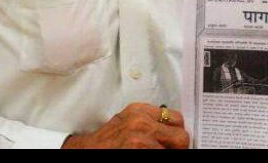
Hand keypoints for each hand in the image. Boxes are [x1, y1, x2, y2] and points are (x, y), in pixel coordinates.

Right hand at [61, 103, 188, 148]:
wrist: (87, 150)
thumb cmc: (106, 141)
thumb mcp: (128, 122)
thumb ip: (149, 122)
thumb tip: (171, 133)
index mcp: (140, 111)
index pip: (177, 119)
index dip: (178, 133)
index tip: (176, 142)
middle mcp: (142, 122)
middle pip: (181, 137)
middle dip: (178, 147)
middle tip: (171, 151)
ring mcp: (141, 139)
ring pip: (174, 150)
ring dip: (165, 152)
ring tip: (154, 151)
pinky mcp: (139, 149)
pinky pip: (161, 153)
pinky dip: (159, 156)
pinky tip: (146, 154)